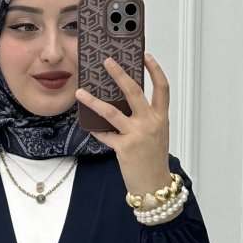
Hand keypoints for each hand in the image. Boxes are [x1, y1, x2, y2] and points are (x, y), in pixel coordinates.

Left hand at [74, 52, 171, 197]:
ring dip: (93, 101)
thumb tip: (126, 102)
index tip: (146, 56)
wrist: (154, 186)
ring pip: (111, 112)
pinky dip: (97, 131)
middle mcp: (150, 123)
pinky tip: (90, 126)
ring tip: (80, 92)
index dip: (155, 70)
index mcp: (161, 118)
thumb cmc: (154, 160)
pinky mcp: (124, 147)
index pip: (162, 88)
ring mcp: (136, 135)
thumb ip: (146, 117)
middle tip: (107, 61)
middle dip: (119, 74)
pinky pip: (105, 135)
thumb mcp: (157, 134)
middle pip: (134, 91)